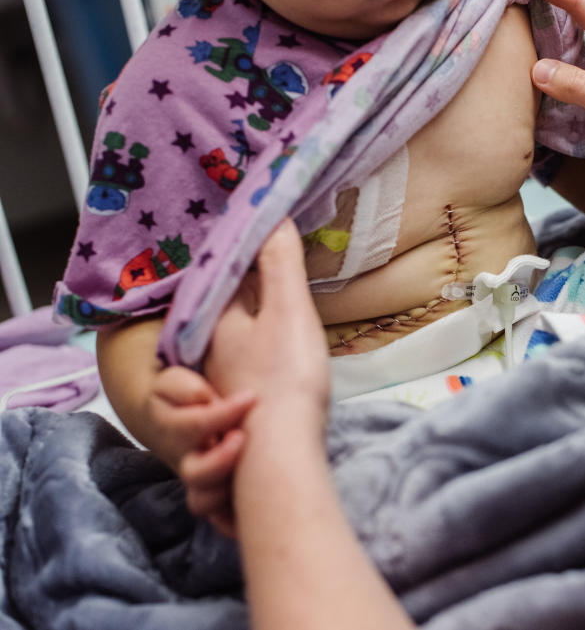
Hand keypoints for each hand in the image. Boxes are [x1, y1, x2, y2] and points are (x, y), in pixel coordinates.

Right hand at [146, 365, 254, 535]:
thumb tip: (206, 400)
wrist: (173, 418)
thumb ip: (187, 389)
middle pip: (197, 475)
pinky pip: (222, 519)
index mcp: (175, 430)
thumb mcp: (176, 383)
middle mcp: (188, 461)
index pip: (197, 425)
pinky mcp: (216, 496)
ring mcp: (202, 482)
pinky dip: (234, 522)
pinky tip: (258, 508)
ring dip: (226, 492)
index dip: (224, 413)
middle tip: (242, 438)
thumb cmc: (182, 396)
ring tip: (252, 471)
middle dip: (220, 461)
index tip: (251, 397)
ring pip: (206, 501)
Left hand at [205, 218, 329, 438]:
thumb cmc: (285, 377)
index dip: (241, 251)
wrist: (279, 453)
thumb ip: (281, 265)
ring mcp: (224, 380)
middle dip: (244, 285)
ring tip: (276, 302)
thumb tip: (273, 216)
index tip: (257, 231)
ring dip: (252, 319)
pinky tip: (278, 355)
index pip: (224, 273)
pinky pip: (245, 365)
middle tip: (268, 261)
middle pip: (228, 306)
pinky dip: (258, 351)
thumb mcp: (288, 311)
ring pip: (235, 338)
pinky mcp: (241, 406)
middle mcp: (212, 348)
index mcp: (219, 319)